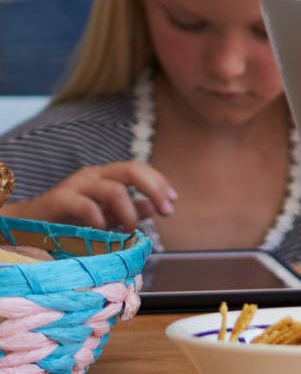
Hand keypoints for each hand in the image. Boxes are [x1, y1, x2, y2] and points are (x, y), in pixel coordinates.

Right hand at [8, 162, 174, 230]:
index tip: (173, 202)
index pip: (139, 169)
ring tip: (130, 229)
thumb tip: (154, 208)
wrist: (28, 224)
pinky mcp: (60, 199)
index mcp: (106, 176)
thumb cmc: (69, 220)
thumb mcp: (106, 216)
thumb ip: (130, 211)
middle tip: (166, 211)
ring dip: (129, 212)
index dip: (159, 183)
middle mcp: (93, 175)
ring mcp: (76, 185)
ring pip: (114, 189)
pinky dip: (101, 218)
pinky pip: (86, 205)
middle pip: (131, 170)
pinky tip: (104, 230)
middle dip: (155, 189)